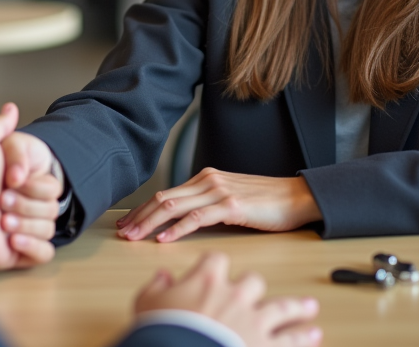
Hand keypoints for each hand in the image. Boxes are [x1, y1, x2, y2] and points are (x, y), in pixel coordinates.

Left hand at [0, 103, 56, 269]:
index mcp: (19, 182)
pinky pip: (44, 252)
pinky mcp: (17, 253)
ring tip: (1, 221)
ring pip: (49, 227)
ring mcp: (19, 229)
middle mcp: (20, 204)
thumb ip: (1, 126)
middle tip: (2, 199)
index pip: (52, 185)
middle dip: (27, 202)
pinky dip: (32, 246)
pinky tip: (12, 239)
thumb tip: (11, 108)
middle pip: (53, 205)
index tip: (12, 178)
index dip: (35, 182)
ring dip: (25, 222)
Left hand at [117, 168, 321, 242]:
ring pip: (174, 206)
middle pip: (163, 198)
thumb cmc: (266, 202)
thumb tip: (184, 221)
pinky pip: (197, 218)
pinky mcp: (231, 206)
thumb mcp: (230, 199)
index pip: (166, 194)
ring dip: (150, 223)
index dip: (143, 209)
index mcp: (205, 178)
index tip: (127, 223)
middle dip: (139, 217)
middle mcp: (208, 181)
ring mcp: (219, 192)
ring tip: (135, 237)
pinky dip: (177, 229)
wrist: (296, 197)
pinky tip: (164, 239)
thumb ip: (207, 205)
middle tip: (122, 233)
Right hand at [135, 253, 321, 346]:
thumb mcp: (147, 303)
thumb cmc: (163, 330)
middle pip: (253, 280)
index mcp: (207, 280)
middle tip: (259, 290)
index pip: (217, 260)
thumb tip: (162, 277)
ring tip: (309, 307)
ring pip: (282, 307)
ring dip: (297, 307)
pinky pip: (291, 339)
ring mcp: (254, 320)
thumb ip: (157, 286)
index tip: (216, 268)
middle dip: (255, 286)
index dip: (216, 264)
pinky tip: (314, 334)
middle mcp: (236, 295)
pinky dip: (303, 337)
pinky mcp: (266, 345)